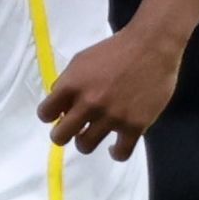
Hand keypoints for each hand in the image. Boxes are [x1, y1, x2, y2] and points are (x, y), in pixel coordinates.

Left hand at [40, 27, 181, 158]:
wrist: (152, 46)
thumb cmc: (116, 49)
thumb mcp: (81, 60)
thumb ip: (68, 82)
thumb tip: (60, 106)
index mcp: (72, 85)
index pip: (45, 114)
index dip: (50, 116)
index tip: (59, 115)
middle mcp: (89, 104)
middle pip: (60, 136)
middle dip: (63, 134)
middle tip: (73, 129)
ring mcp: (112, 116)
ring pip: (86, 146)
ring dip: (86, 141)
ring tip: (94, 135)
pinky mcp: (135, 125)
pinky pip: (121, 153)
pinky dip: (116, 152)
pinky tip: (116, 146)